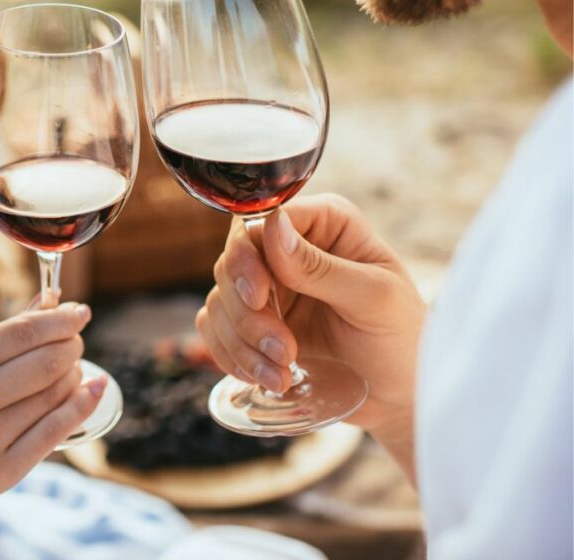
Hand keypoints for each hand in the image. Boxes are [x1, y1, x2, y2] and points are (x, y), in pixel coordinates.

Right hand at [0, 296, 102, 527]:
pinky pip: (56, 432)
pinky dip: (82, 405)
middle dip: (72, 344)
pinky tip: (93, 388)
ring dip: (74, 373)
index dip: (60, 319)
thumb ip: (1, 334)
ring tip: (71, 365)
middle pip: (46, 363)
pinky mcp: (1, 473)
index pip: (23, 333)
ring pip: (54, 395)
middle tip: (76, 338)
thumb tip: (53, 300)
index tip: (80, 311)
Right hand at [197, 194, 425, 436]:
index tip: (259, 298)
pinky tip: (266, 378)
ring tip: (281, 375)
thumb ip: (321, 266)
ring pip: (220, 300)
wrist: (399, 396)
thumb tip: (271, 226)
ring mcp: (268, 286)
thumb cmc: (402, 339)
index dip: (247, 257)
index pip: (258, 221)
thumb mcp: (372, 299)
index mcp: (323, 224)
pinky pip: (215, 330)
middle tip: (284, 351)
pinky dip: (231, 356)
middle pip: (231, 263)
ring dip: (242, 342)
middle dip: (248, 314)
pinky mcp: (254, 322)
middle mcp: (288, 249)